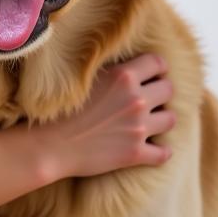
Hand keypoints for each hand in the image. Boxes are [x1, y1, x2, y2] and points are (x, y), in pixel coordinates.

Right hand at [26, 53, 176, 180]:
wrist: (47, 146)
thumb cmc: (59, 109)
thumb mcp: (84, 79)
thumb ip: (109, 70)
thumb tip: (127, 64)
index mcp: (123, 76)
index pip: (157, 63)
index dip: (155, 68)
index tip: (148, 75)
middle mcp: (135, 100)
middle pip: (168, 89)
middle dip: (159, 92)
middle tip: (146, 98)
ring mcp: (138, 128)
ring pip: (170, 119)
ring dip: (161, 119)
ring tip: (147, 121)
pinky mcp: (135, 154)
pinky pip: (164, 153)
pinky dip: (160, 151)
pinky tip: (152, 147)